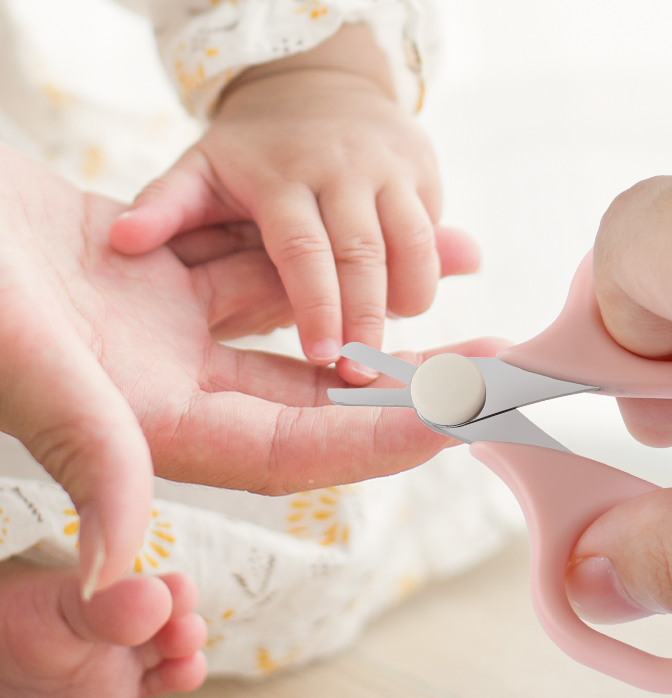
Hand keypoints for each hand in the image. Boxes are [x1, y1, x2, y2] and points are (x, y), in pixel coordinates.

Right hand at [0, 141, 499, 600]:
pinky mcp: (164, 272)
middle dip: (402, 376)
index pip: (292, 449)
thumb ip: (84, 458)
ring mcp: (170, 325)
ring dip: (369, 295)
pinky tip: (365, 229)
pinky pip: (255, 261)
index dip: (377, 441)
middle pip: (313, 392)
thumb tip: (117, 585)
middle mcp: (171, 382)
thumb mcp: (24, 360)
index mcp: (151, 424)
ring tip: (452, 267)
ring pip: (295, 316)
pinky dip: (310, 248)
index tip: (456, 421)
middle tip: (484, 361)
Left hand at [110, 25, 479, 383]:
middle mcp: (341, 167)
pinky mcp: (422, 169)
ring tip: (391, 345)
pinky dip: (428, 271)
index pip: (303, 250)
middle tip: (366, 376)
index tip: (323, 359)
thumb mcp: (201, 166)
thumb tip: (119, 242)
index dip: (317, 306)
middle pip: (365, 254)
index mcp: (280, 175)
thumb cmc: (253, 146)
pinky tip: (408, 301)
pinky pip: (434, 229)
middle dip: (370, 319)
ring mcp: (389, 165)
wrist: (318, 83)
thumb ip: (164, 205)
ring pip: (415, 243)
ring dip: (410, 298)